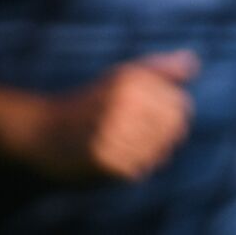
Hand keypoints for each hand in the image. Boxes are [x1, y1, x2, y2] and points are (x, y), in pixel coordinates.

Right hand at [21, 51, 197, 180]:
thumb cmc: (91, 101)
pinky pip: (138, 170)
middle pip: (174, 129)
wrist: (42, 131)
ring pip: (159, 151)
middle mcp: (122, 103)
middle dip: (166, 136)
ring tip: (128, 147)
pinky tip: (117, 161)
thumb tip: (193, 64)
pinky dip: (133, 169)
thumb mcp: (123, 75)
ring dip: (150, 154)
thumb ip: (161, 69)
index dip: (175, 115)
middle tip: (143, 137)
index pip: (180, 105)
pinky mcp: (101, 160)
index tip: (157, 118)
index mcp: (131, 80)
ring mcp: (111, 132)